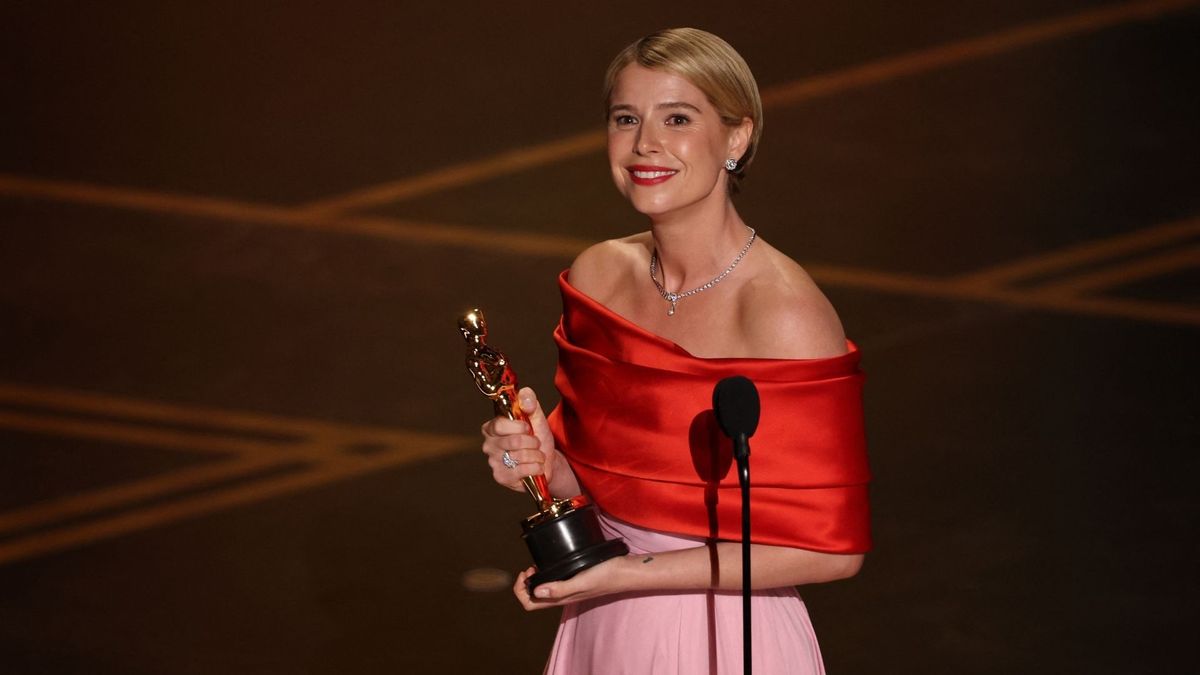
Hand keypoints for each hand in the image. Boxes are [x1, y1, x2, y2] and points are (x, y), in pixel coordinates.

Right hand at [480, 387, 557, 491]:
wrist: (546, 462)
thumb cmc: (537, 439)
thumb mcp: (536, 418)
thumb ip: (530, 403)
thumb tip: (525, 396)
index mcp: (492, 428)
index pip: (500, 424)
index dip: (519, 426)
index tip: (528, 427)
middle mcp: (489, 445)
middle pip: (514, 441)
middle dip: (532, 442)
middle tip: (536, 443)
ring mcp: (494, 462)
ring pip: (520, 456)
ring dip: (536, 455)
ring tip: (537, 455)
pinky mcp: (501, 477)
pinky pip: (523, 470)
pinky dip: (536, 467)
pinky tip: (536, 467)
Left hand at [512, 556, 632, 610]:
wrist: (625, 572)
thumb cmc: (606, 576)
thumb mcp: (582, 581)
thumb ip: (560, 588)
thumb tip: (535, 591)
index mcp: (560, 599)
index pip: (530, 604)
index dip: (521, 590)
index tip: (527, 573)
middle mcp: (562, 596)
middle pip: (533, 598)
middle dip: (525, 583)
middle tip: (531, 567)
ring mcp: (568, 589)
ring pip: (543, 590)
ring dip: (535, 579)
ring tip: (538, 565)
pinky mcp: (574, 581)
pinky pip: (554, 583)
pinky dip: (546, 574)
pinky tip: (552, 563)